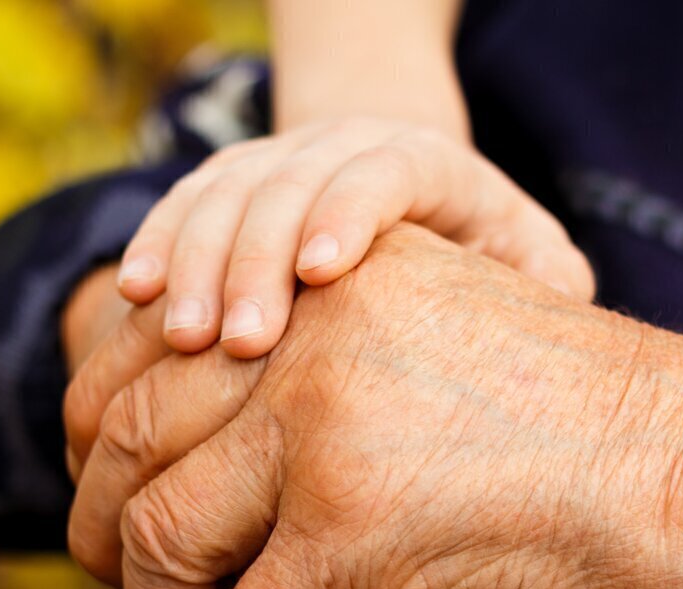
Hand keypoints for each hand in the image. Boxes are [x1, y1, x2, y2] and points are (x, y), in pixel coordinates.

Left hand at [70, 224, 682, 588]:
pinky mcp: (349, 517)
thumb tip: (190, 502)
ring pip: (161, 540)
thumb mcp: (419, 363)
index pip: (142, 353)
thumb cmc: (576, 431)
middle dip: (114, 543)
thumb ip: (308, 400)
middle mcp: (304, 331)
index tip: (122, 515)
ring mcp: (318, 420)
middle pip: (128, 443)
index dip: (105, 447)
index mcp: (318, 283)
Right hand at [112, 118, 593, 358]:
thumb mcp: (530, 260)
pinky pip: (186, 200)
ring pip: (228, 190)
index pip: (385, 170)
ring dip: (197, 260)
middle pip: (292, 181)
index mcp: (428, 162)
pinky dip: (158, 242)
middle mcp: (346, 146)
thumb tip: (548, 348)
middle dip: (256, 259)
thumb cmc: (474, 251)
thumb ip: (547, 289)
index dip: (348, 212)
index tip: (318, 275)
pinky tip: (134, 294)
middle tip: (235, 342)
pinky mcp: (233, 180)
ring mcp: (282, 158)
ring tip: (181, 336)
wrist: (405, 190)